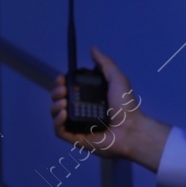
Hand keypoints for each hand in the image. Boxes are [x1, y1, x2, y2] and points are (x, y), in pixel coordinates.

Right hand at [50, 46, 168, 170]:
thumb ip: (105, 63)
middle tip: (63, 90)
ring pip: (56, 114)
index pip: (68, 89)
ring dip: (55, 106)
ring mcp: (77, 125)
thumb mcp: (117, 78)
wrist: (131, 128)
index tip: (62, 79)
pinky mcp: (76, 138)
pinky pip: (59, 131)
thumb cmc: (126, 105)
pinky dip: (57, 122)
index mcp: (89, 97)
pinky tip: (63, 114)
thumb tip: (93, 48)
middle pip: (59, 100)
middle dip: (56, 92)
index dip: (61, 83)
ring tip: (64, 102)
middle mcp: (81, 110)